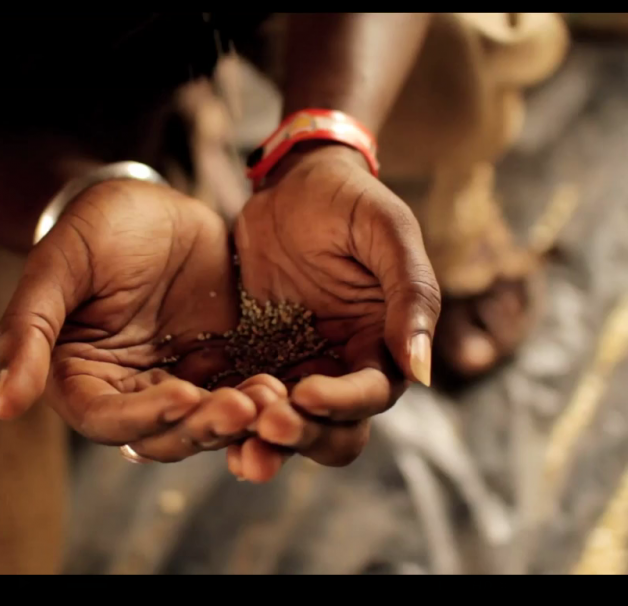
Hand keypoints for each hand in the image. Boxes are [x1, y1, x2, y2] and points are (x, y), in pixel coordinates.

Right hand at [0, 179, 259, 461]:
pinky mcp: (217, 366)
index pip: (107, 420)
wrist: (150, 202)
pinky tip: (282, 385)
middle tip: (241, 406)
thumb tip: (3, 407)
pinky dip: (259, 398)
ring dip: (237, 419)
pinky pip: (238, 393)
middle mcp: (128, 392)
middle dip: (202, 426)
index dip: (143, 417)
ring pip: (206, 422)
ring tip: (269, 397)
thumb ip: (28, 331)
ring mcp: (175, 381)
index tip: (181, 398)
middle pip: (164, 434)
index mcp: (81, 379)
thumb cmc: (92, 228)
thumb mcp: (57, 268)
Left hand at [230, 143, 441, 480]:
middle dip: (302, 434)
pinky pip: (244, 399)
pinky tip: (205, 426)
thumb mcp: (388, 232)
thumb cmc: (350, 201)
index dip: (344, 402)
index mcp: (383, 345)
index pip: (372, 393)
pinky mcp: (254, 358)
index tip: (307, 394)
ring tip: (236, 445)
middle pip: (332, 428)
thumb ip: (412, 295)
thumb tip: (423, 372)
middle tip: (267, 425)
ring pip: (287, 425)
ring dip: (265, 441)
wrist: (293, 182)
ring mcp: (297, 366)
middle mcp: (342, 367)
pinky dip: (230, 420)